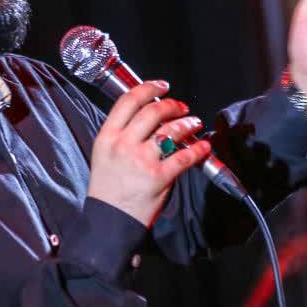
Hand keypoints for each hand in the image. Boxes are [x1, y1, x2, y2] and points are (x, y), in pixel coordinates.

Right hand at [86, 81, 211, 227]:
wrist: (109, 219)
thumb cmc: (108, 188)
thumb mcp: (104, 154)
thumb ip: (122, 134)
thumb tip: (150, 116)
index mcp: (107, 136)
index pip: (128, 101)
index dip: (148, 88)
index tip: (161, 86)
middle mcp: (123, 145)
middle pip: (153, 111)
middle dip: (172, 105)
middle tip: (181, 107)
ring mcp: (141, 161)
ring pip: (171, 130)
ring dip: (187, 123)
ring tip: (193, 123)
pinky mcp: (158, 177)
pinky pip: (185, 157)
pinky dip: (198, 148)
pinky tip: (203, 146)